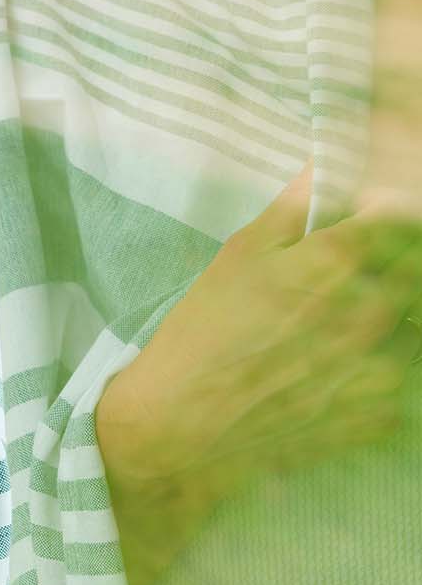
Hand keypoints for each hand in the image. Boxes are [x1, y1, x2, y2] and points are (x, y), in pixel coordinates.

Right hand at [98, 165, 421, 509]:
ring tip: (339, 320)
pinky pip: (405, 373)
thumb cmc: (205, 329)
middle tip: (346, 269)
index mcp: (339, 261)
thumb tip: (333, 161)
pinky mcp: (386, 413)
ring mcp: (387, 367)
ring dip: (393, 309)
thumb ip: (298, 204)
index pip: (401, 214)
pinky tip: (338, 364)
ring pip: (414, 320)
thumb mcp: (241, 252)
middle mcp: (376, 310)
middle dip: (390, 257)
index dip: (385, 207)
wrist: (185, 424)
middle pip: (414, 265)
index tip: (367, 212)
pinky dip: (383, 361)